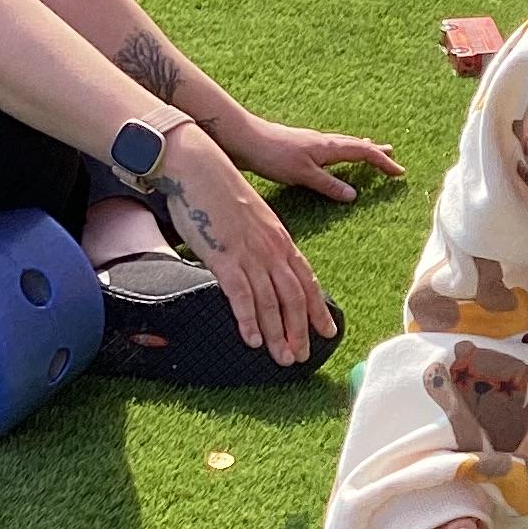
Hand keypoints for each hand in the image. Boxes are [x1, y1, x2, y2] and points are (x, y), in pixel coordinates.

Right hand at [157, 126, 337, 363]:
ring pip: (271, 302)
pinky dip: (249, 320)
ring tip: (283, 359)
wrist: (201, 169)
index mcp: (281, 240)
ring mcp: (250, 254)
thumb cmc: (222, 194)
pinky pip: (241, 295)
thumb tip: (263, 266)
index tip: (326, 331)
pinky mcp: (225, 257)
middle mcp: (272, 250)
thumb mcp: (253, 220)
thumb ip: (262, 245)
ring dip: (278, 334)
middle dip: (300, 331)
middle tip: (303, 357)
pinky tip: (252, 340)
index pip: (307, 281)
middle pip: (294, 297)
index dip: (317, 309)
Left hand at [229, 113, 403, 204]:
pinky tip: (334, 154)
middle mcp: (324, 142)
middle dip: (376, 153)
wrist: (245, 139)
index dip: (383, 163)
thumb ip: (328, 185)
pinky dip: (343, 150)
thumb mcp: (303, 175)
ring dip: (361, 149)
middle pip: (357, 146)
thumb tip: (354, 195)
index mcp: (329, 148)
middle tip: (392, 156)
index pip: (364, 154)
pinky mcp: (301, 146)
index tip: (398, 173)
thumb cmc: (273, 156)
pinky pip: (331, 147)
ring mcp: (312, 142)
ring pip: (344, 144)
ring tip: (371, 149)